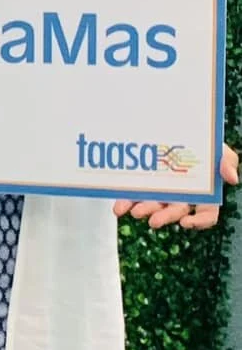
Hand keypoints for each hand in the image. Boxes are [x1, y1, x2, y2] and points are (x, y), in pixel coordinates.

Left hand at [113, 142, 237, 230]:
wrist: (178, 126)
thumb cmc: (203, 144)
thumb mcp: (219, 150)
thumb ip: (227, 162)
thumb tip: (232, 179)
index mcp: (203, 194)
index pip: (206, 215)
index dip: (198, 222)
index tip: (186, 223)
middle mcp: (182, 196)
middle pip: (175, 212)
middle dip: (164, 217)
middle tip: (154, 221)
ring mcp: (162, 192)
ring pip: (154, 206)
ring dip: (144, 210)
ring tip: (134, 211)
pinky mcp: (144, 185)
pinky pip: (135, 197)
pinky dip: (127, 202)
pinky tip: (120, 207)